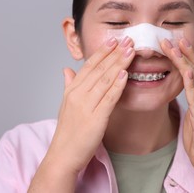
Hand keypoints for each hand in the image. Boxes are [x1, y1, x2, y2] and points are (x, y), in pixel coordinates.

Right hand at [28, 37, 134, 191]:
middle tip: (128, 39)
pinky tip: (125, 73)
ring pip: (105, 80)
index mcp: (72, 90)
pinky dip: (117, 85)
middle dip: (114, 53)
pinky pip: (108, 98)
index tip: (114, 40)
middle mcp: (77, 95)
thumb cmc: (67, 132)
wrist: (63, 155)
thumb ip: (68, 85)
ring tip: (130, 51)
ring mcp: (86, 106)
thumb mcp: (66, 105)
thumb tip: (66, 70)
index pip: (88, 66)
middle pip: (98, 69)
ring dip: (119, 64)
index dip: (102, 52)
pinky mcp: (95, 118)